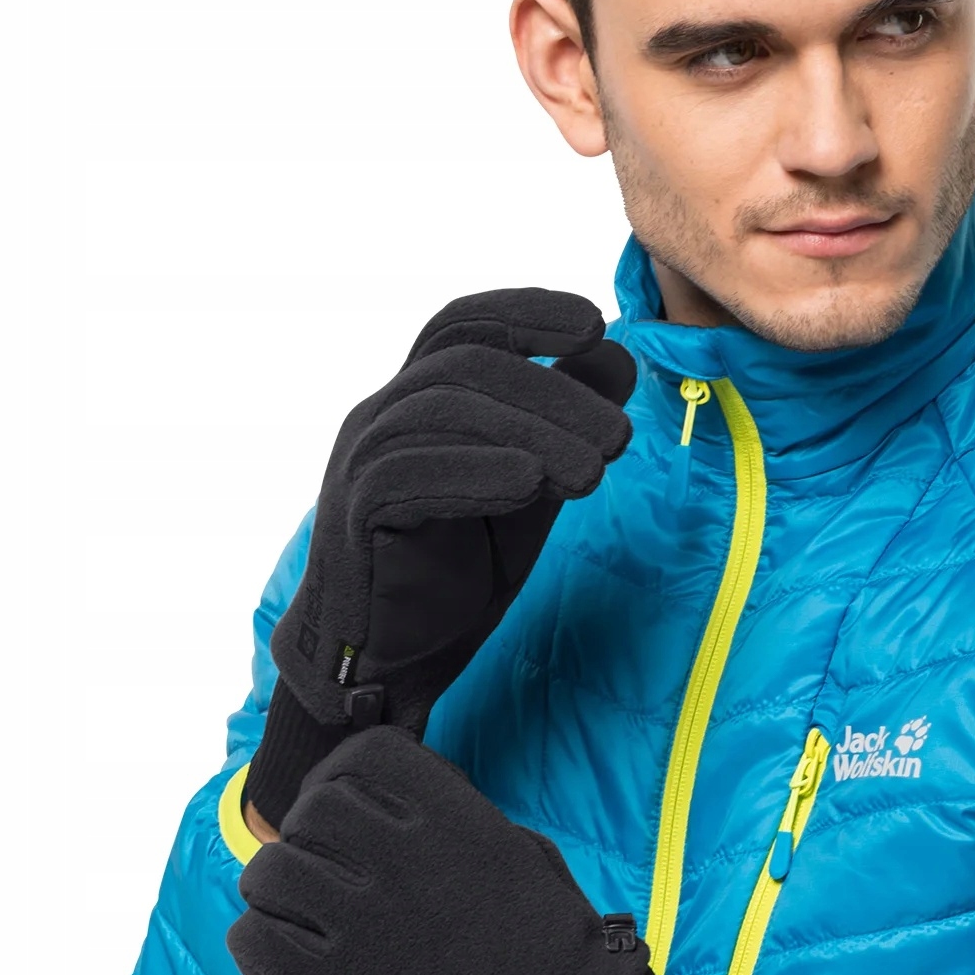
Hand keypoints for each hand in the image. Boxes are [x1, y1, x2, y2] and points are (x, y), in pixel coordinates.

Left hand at [226, 725, 779, 974]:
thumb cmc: (554, 945)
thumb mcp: (519, 849)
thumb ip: (451, 816)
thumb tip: (388, 803)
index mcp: (456, 818)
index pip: (366, 753)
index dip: (345, 773)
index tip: (345, 801)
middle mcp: (406, 859)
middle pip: (312, 808)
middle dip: (309, 831)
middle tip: (323, 864)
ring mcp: (369, 924)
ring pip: (271, 871)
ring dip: (276, 887)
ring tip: (298, 909)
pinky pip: (255, 942)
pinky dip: (257, 943)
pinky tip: (284, 953)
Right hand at [241, 289, 635, 831]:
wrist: (390, 661)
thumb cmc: (455, 573)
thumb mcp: (528, 491)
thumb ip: (563, 429)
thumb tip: (620, 357)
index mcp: (418, 401)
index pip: (464, 326)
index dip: (526, 312)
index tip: (596, 324)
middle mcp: (381, 416)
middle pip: (465, 364)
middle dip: (552, 390)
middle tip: (619, 438)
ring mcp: (361, 460)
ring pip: (444, 411)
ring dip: (530, 433)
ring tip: (595, 474)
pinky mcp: (354, 513)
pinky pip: (409, 474)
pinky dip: (477, 471)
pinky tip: (533, 484)